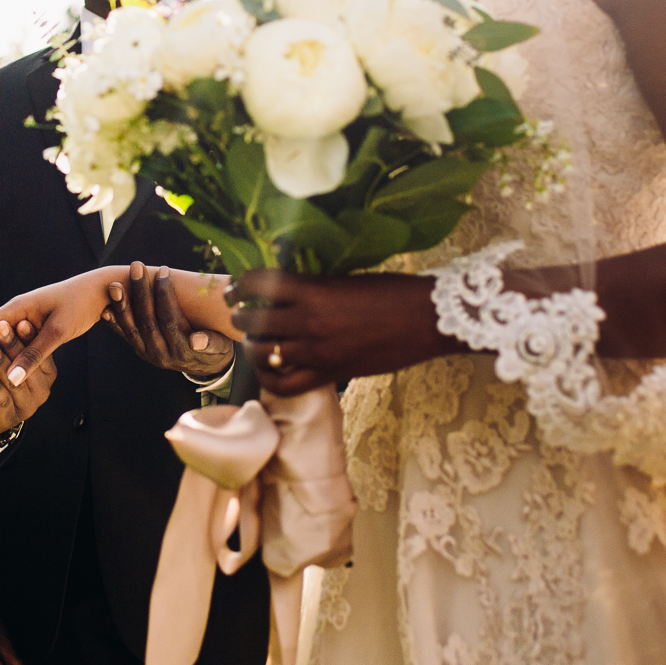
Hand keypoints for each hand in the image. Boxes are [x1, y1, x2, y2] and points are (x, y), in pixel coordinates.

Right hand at [0, 271, 116, 377]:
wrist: (101, 290)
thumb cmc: (80, 303)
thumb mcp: (58, 331)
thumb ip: (35, 354)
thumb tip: (13, 380)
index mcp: (15, 308)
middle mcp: (15, 314)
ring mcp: (24, 322)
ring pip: (0, 348)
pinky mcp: (35, 330)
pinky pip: (15, 349)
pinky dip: (9, 366)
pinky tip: (7, 384)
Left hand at [0, 318, 55, 437]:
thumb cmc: (0, 378)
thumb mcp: (8, 358)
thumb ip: (11, 346)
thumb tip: (13, 322)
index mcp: (47, 373)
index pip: (40, 353)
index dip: (29, 337)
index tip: (20, 321)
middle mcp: (42, 390)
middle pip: (27, 367)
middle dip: (11, 344)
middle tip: (0, 327)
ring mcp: (28, 406)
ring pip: (13, 382)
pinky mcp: (10, 417)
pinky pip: (0, 398)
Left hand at [103, 262, 234, 379]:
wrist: (204, 367)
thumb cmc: (216, 348)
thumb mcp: (220, 347)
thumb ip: (211, 342)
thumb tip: (196, 340)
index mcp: (182, 351)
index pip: (169, 319)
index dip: (165, 295)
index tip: (163, 271)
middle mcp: (161, 354)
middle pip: (147, 321)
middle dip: (141, 292)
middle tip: (136, 267)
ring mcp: (147, 353)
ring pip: (131, 328)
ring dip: (121, 306)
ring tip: (114, 284)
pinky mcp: (139, 349)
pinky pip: (124, 334)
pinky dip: (114, 321)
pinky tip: (104, 307)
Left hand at [230, 269, 448, 396]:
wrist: (428, 319)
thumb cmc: (392, 291)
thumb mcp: (346, 280)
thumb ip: (312, 287)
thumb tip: (280, 290)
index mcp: (314, 291)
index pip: (260, 283)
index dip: (241, 284)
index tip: (236, 287)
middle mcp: (310, 322)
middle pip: (254, 321)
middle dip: (242, 316)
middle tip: (243, 314)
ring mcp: (318, 352)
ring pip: (263, 353)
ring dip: (252, 345)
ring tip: (255, 340)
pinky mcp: (330, 375)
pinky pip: (285, 384)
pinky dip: (270, 377)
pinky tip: (270, 368)